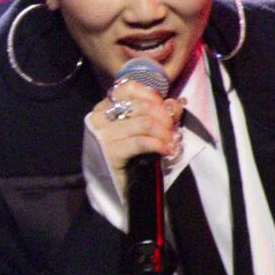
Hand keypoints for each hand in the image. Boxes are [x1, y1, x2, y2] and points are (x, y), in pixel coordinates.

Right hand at [93, 79, 183, 198]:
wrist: (110, 186)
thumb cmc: (127, 155)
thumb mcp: (140, 130)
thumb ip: (157, 113)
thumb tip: (174, 103)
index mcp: (104, 108)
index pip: (128, 88)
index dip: (151, 94)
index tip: (163, 108)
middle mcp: (100, 118)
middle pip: (141, 106)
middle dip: (164, 116)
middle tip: (173, 129)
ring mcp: (103, 135)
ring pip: (144, 122)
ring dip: (164, 132)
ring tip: (172, 141)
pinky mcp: (110, 152)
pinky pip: (140, 142)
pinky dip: (158, 144)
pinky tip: (167, 150)